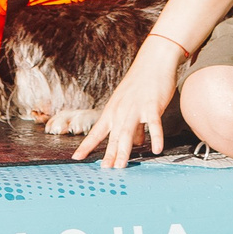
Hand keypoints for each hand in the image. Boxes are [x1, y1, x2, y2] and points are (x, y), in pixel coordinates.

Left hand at [73, 38, 185, 168]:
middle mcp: (120, 111)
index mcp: (112, 111)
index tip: (76, 158)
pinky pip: (154, 124)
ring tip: (121, 166)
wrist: (153, 62)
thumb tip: (136, 143)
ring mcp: (135, 108)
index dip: (86, 145)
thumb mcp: (130, 104)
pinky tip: (156, 149)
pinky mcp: (152, 105)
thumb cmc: (142, 83)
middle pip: (112, 136)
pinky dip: (156, 136)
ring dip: (123, 150)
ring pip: (127, 132)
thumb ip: (133, 126)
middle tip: (104, 171)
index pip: (97, 132)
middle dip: (108, 154)